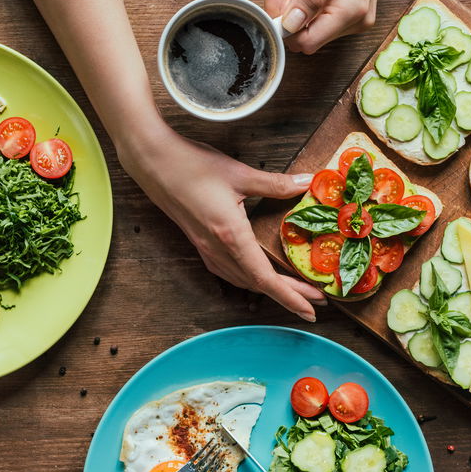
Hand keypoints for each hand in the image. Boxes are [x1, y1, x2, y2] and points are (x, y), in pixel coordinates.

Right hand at [117, 123, 325, 321]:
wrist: (152, 162)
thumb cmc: (192, 165)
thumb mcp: (240, 173)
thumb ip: (276, 184)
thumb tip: (308, 183)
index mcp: (230, 236)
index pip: (265, 278)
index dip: (291, 297)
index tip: (312, 309)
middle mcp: (218, 250)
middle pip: (258, 284)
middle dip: (290, 295)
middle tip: (318, 301)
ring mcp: (206, 249)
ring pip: (243, 281)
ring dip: (270, 288)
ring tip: (296, 289)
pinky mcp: (200, 243)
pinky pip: (229, 272)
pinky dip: (250, 279)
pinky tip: (259, 274)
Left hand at [263, 0, 384, 53]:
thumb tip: (291, 24)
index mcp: (352, 12)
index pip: (307, 41)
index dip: (286, 26)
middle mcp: (354, 23)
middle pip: (305, 37)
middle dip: (286, 15)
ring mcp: (351, 23)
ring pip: (308, 30)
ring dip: (292, 9)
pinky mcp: (347, 19)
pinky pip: (316, 21)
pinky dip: (303, 7)